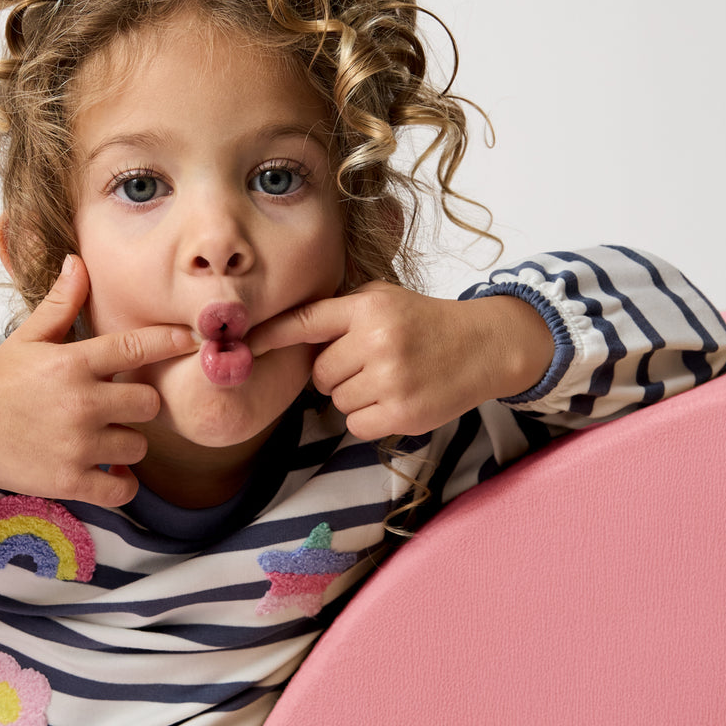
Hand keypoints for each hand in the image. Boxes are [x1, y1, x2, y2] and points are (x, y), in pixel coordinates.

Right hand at [0, 255, 195, 505]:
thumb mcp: (27, 338)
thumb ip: (61, 304)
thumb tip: (79, 262)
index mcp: (71, 363)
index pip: (135, 347)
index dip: (170, 343)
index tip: (193, 341)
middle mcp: (80, 402)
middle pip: (148, 402)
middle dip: (138, 403)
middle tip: (116, 405)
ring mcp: (76, 444)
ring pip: (139, 445)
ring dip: (127, 443)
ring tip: (101, 438)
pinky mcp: (69, 481)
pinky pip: (122, 488)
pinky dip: (122, 485)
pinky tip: (110, 474)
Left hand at [249, 281, 554, 440]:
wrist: (483, 346)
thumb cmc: (424, 324)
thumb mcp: (383, 301)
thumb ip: (339, 314)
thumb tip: (282, 336)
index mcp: (368, 307)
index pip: (306, 321)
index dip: (270, 335)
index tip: (241, 346)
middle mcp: (377, 340)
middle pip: (320, 373)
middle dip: (337, 373)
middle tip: (370, 363)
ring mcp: (391, 378)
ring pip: (337, 400)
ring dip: (355, 396)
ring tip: (389, 379)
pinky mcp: (403, 411)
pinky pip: (356, 424)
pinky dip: (369, 418)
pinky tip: (394, 399)